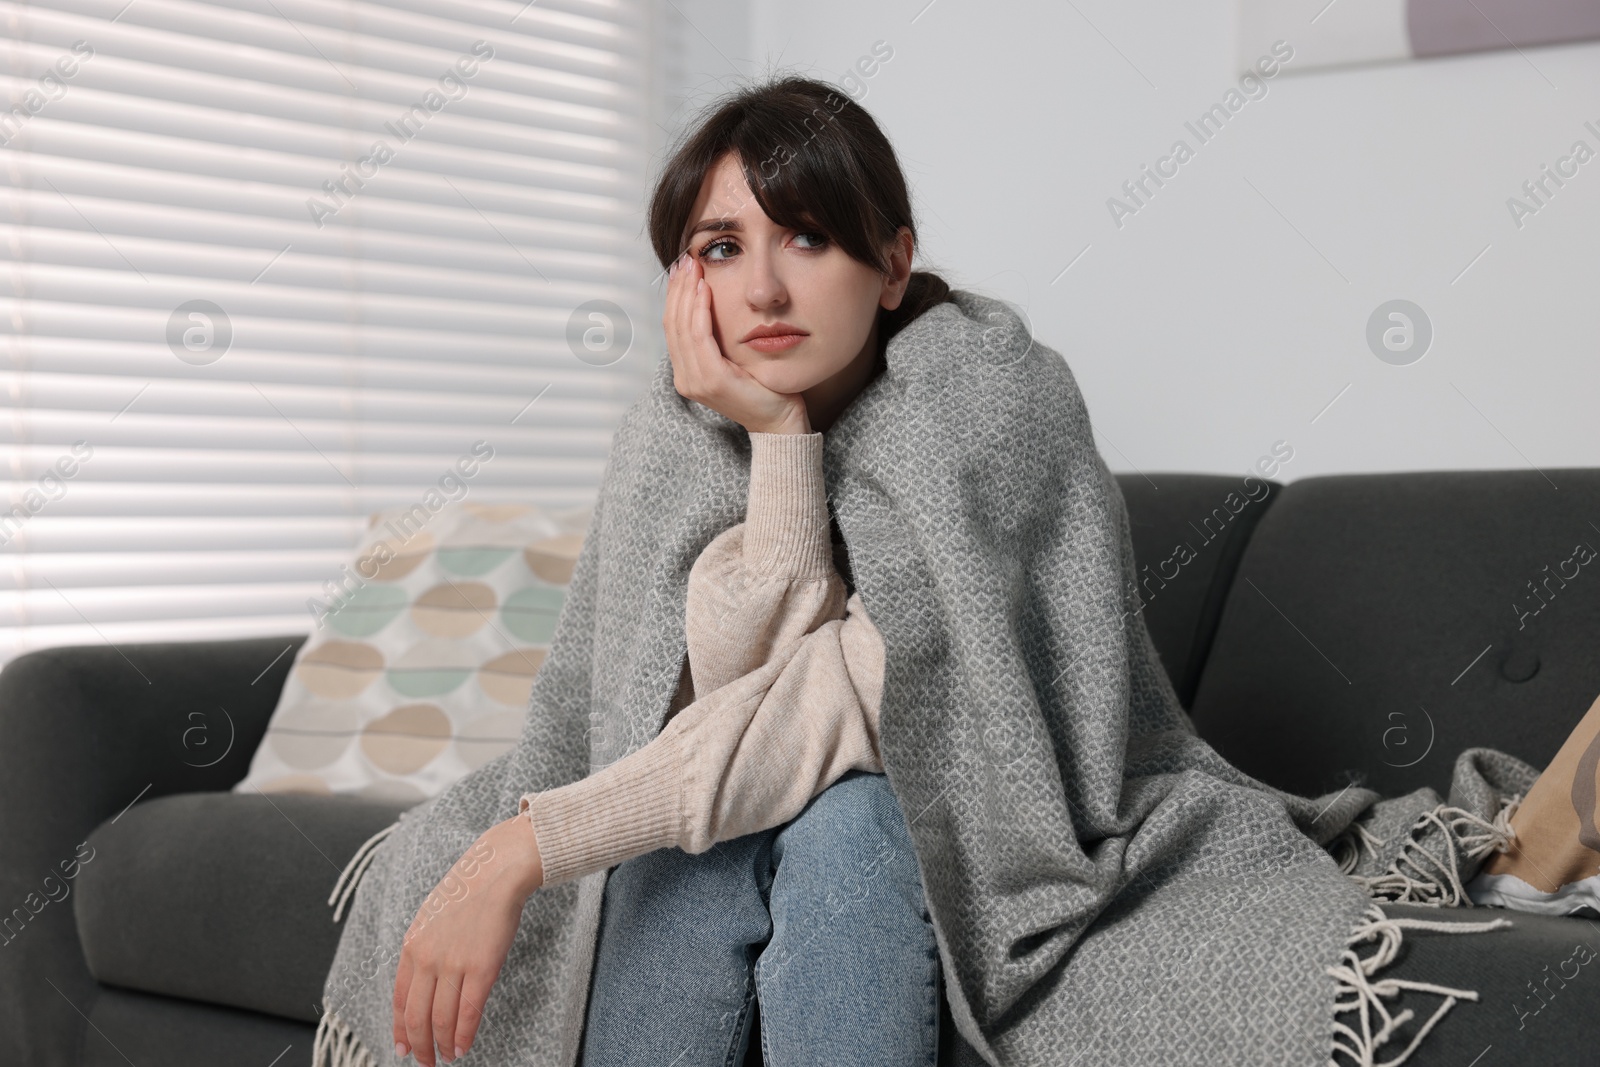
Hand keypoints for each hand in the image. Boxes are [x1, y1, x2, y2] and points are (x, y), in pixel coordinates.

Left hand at [392, 815, 543, 1064]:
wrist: (496, 872)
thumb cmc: (469, 892)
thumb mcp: (432, 919)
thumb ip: (425, 950)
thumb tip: (425, 981)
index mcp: (412, 947)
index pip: (400, 1000)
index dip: (400, 1029)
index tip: (402, 1048)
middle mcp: (427, 959)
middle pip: (417, 1016)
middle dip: (419, 1046)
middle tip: (424, 1062)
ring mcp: (453, 965)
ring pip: (441, 1020)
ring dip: (442, 1045)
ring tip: (447, 1057)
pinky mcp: (481, 968)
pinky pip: (467, 1013)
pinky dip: (463, 1035)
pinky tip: (463, 1047)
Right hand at [664, 250, 811, 434]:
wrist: (780, 420)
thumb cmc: (763, 388)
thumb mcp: (735, 358)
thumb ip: (718, 338)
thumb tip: (711, 301)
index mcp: (688, 373)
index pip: (673, 327)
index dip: (675, 295)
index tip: (682, 269)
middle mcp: (686, 379)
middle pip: (673, 323)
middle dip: (678, 288)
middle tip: (686, 260)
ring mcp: (697, 382)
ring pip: (682, 327)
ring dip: (687, 293)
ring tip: (695, 268)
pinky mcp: (713, 380)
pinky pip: (700, 337)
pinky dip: (700, 310)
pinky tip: (706, 290)